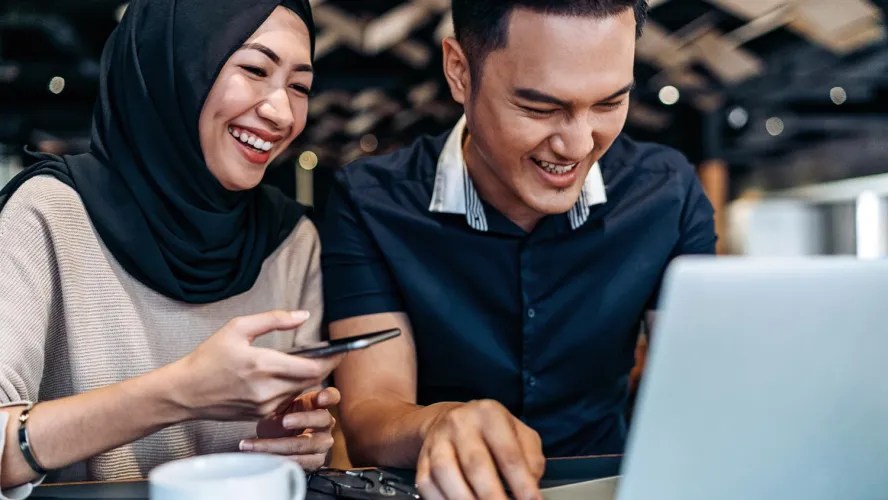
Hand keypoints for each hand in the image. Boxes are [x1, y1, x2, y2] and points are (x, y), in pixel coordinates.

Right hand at [168, 310, 342, 420]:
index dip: (332, 359)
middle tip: (328, 353)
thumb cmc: (208, 358)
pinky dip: (292, 388)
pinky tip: (283, 377)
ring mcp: (265, 406)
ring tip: (303, 363)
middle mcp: (267, 389)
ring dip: (307, 378)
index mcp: (263, 365)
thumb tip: (303, 315)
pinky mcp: (260, 415)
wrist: (184, 392)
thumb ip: (273, 320)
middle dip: (323, 367)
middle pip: (312, 380)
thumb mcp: (237, 328)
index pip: (313, 368)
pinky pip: (287, 401)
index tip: (342, 350)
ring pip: (301, 391)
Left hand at [244, 387, 340, 470]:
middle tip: (283, 421)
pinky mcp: (314, 461)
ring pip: (306, 445)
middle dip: (303, 420)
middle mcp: (325, 423)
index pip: (332, 396)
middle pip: (322, 419)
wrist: (271, 441)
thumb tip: (275, 375)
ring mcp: (322, 444)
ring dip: (278, 445)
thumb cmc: (277, 418)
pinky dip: (278, 460)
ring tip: (255, 445)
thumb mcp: (280, 403)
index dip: (329, 397)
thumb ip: (284, 393)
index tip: (320, 398)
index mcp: (318, 404)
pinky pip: (300, 462)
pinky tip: (260, 456)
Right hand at [415, 400, 544, 499]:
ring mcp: (437, 440)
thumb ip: (531, 459)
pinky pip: (426, 484)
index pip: (508, 453)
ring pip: (445, 473)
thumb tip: (530, 486)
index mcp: (489, 414)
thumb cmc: (492, 432)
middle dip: (492, 496)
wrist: (451, 418)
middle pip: (475, 464)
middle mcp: (460, 423)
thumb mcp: (520, 433)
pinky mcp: (422, 458)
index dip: (521, 483)